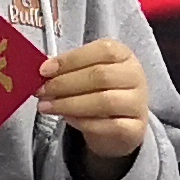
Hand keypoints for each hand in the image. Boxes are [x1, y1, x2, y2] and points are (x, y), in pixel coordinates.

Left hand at [36, 41, 154, 178]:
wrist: (120, 126)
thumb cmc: (99, 92)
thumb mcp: (86, 74)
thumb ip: (69, 70)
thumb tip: (43, 71)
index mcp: (124, 55)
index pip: (102, 50)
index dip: (71, 59)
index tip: (44, 70)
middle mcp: (136, 76)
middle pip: (100, 76)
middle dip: (65, 83)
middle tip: (42, 90)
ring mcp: (138, 103)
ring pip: (104, 101)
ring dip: (69, 103)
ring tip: (46, 106)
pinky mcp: (135, 128)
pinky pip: (108, 126)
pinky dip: (83, 122)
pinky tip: (66, 118)